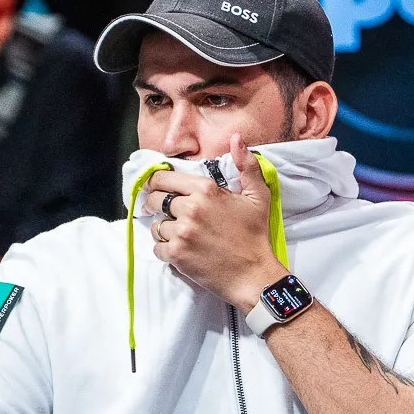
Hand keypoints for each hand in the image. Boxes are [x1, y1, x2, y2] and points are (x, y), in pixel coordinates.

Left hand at [145, 134, 287, 309]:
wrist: (254, 274)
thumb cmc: (255, 235)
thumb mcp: (258, 196)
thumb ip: (247, 165)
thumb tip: (237, 138)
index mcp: (205, 190)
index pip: (163, 178)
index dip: (157, 183)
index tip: (159, 189)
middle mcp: (190, 208)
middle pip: (154, 200)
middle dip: (156, 205)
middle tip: (166, 212)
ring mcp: (182, 232)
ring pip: (156, 225)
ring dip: (164, 230)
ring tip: (180, 234)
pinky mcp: (177, 255)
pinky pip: (156, 247)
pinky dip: (164, 249)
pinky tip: (180, 250)